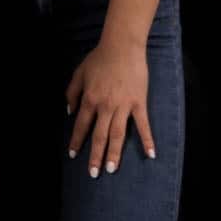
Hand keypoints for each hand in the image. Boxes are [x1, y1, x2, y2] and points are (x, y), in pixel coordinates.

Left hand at [66, 40, 153, 177]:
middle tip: (94, 173)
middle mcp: (105, 106)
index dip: (76, 141)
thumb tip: (69, 112)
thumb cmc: (99, 59)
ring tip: (112, 170)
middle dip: (96, 156)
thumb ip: (71, 93)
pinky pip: (143, 125)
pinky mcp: (139, 103)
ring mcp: (123, 106)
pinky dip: (147, 140)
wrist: (122, 47)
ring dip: (115, 153)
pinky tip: (151, 155)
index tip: (73, 155)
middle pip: (99, 136)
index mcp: (89, 99)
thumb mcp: (78, 73)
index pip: (81, 125)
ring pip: (118, 134)